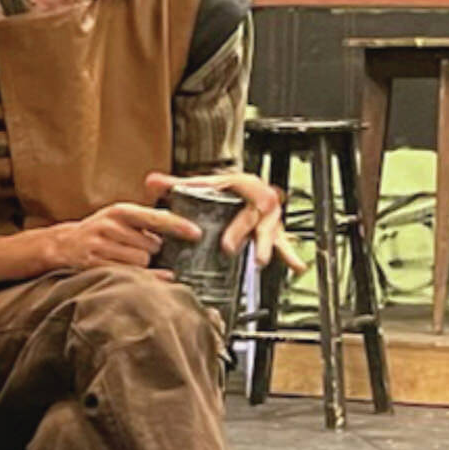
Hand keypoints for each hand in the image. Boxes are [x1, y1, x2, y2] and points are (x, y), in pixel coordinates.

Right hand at [39, 201, 200, 270]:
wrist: (63, 244)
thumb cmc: (100, 230)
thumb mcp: (120, 216)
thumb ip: (147, 218)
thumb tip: (181, 227)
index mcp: (120, 211)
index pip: (155, 217)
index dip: (178, 226)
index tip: (197, 233)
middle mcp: (110, 226)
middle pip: (152, 246)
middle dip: (153, 251)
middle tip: (139, 249)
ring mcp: (100, 246)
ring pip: (142, 262)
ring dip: (143, 264)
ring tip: (128, 258)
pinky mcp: (94, 264)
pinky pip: (129, 274)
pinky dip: (142, 278)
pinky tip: (147, 276)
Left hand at [144, 171, 307, 273]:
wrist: (241, 188)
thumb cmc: (222, 188)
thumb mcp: (202, 184)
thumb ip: (175, 184)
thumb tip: (151, 182)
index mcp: (245, 185)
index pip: (245, 195)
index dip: (236, 219)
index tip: (224, 240)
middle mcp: (261, 200)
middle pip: (257, 217)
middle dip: (244, 233)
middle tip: (229, 249)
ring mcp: (270, 217)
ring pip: (273, 230)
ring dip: (268, 246)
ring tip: (260, 261)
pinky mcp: (274, 230)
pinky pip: (285, 241)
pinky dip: (291, 254)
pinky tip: (297, 266)